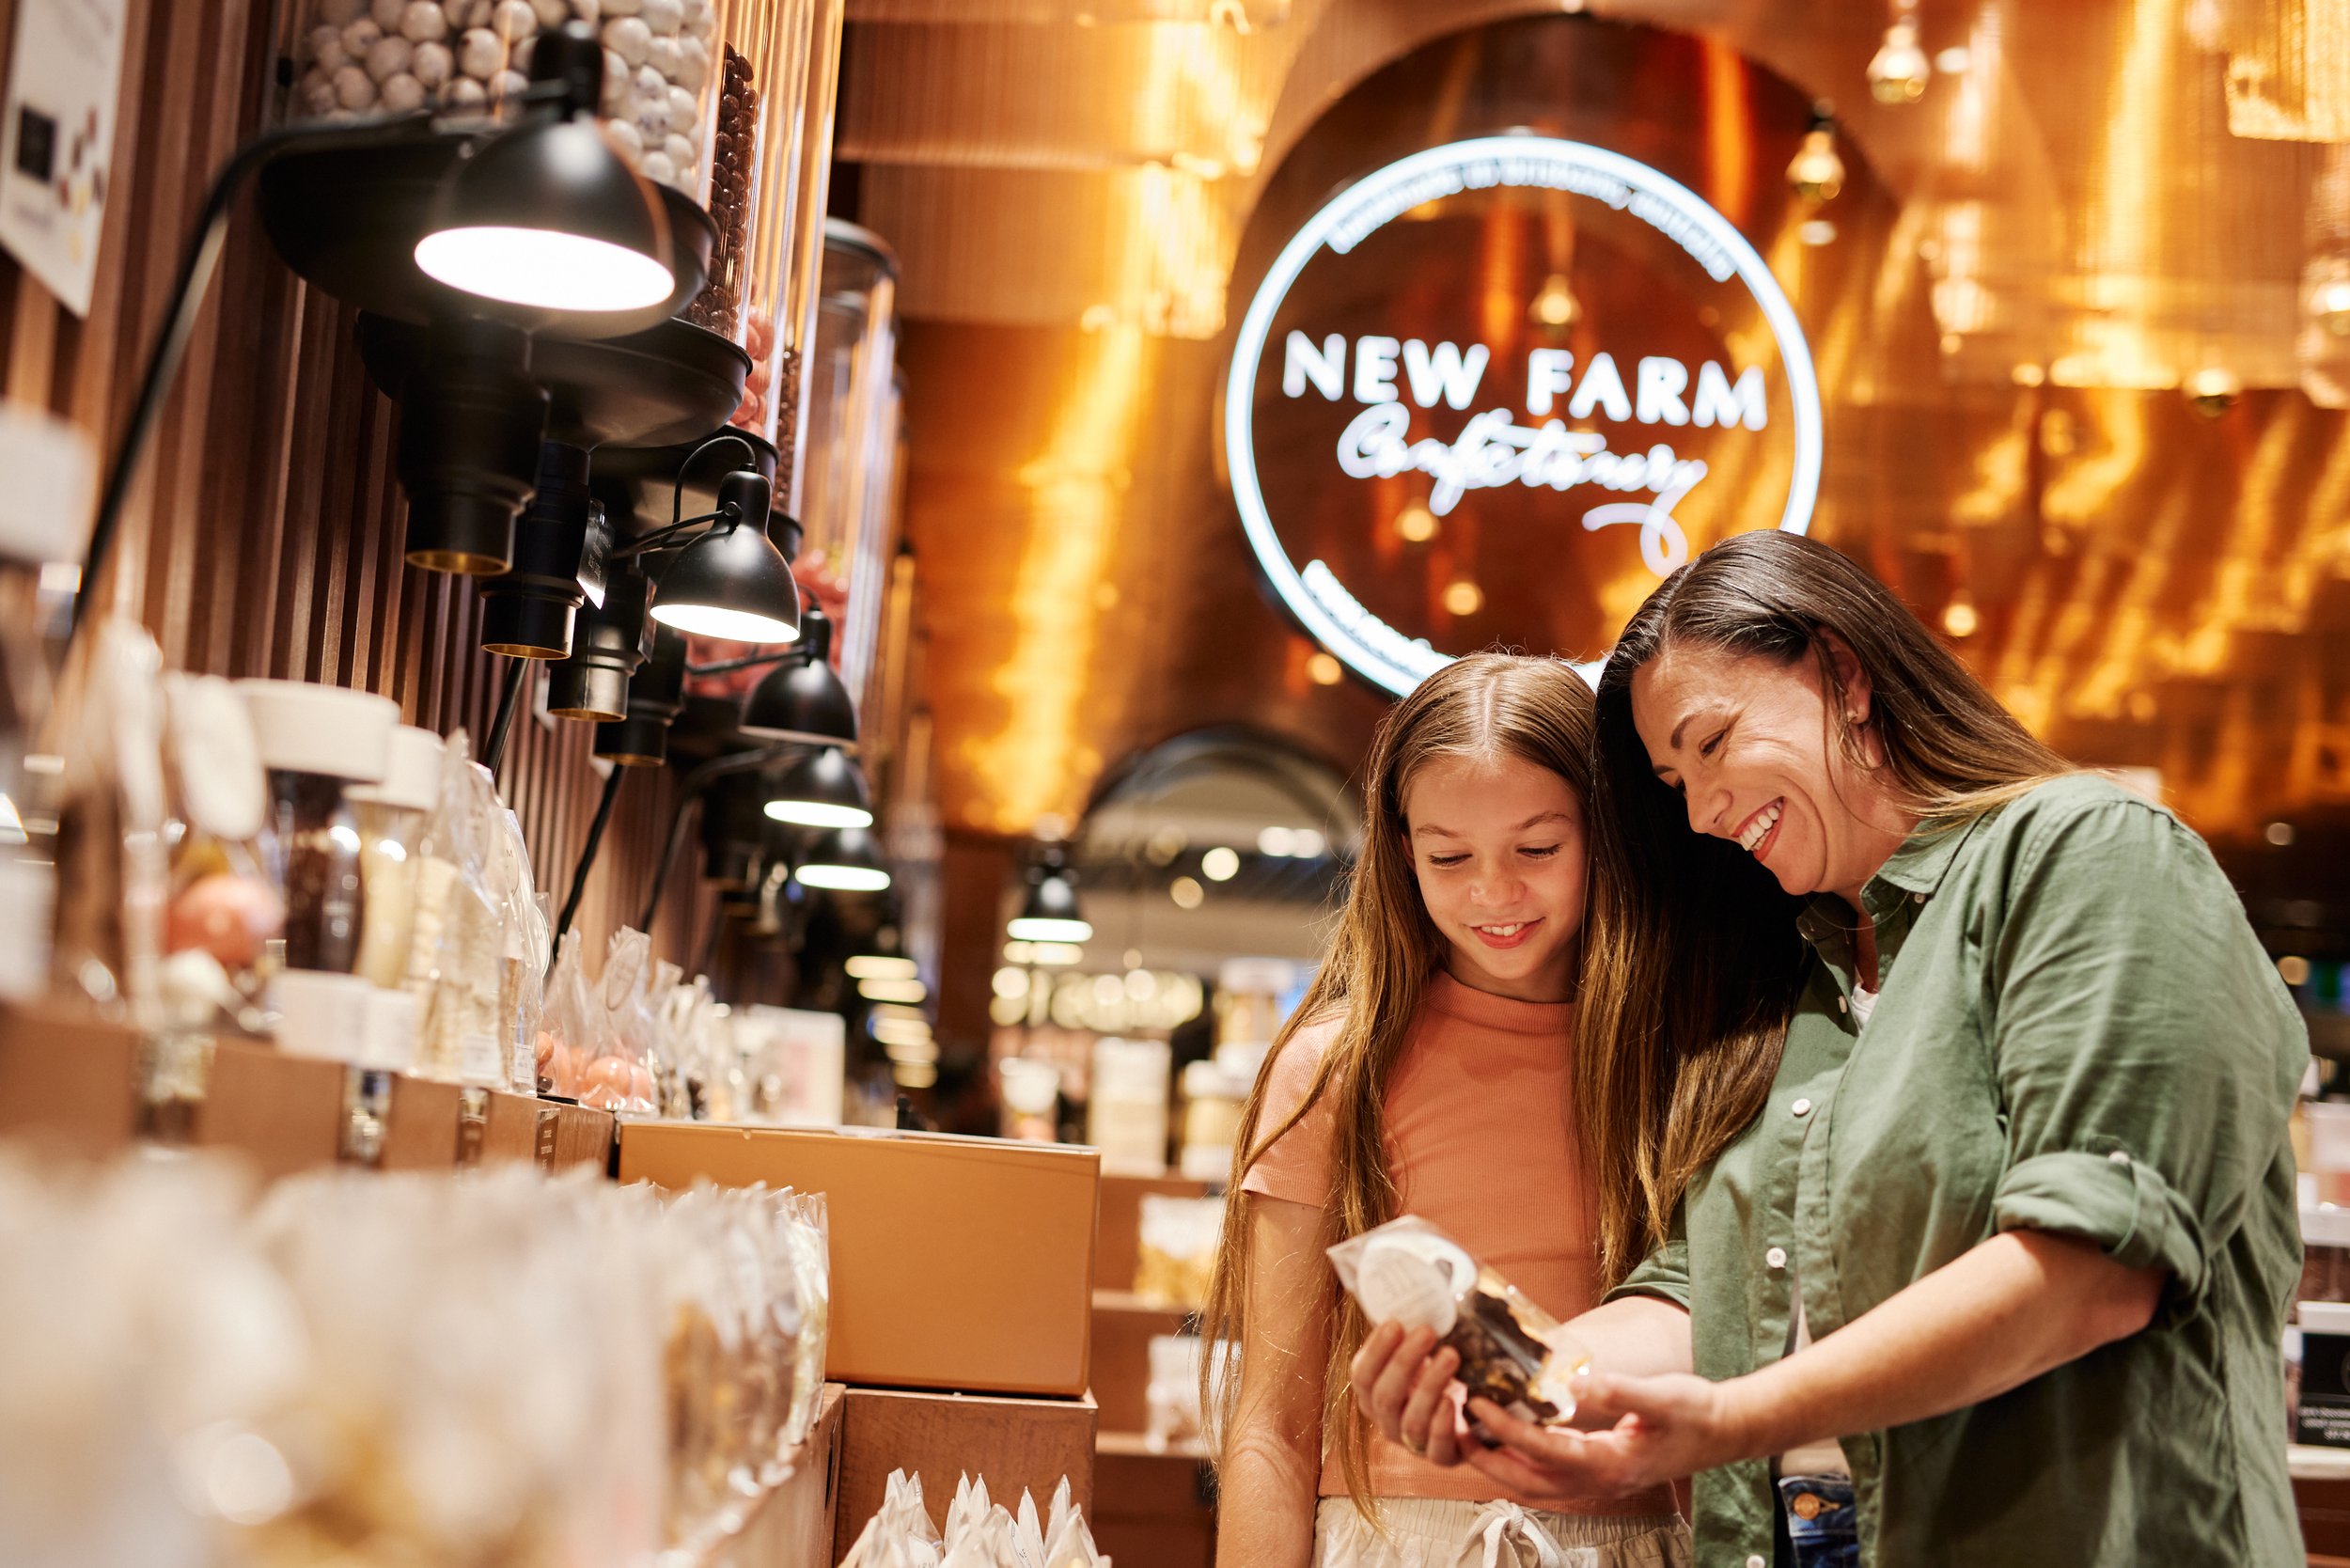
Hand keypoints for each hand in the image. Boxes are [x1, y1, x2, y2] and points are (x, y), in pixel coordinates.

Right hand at [1348, 1321, 1464, 1464]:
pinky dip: (1443, 1424)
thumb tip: (1418, 1274)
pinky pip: (1437, 1448)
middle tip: (1428, 1330)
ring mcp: (1412, 1443)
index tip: (1395, 1322)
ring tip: (1451, 1354)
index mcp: (1372, 1393)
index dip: (1376, 1351)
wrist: (1468, 1412)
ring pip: (1412, 1421)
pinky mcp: (1442, 1457)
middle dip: (1405, 1361)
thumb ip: (1409, 1324)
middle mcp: (1386, 1420)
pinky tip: (1454, 1400)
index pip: (1362, 1375)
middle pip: (1385, 1396)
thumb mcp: (1418, 1349)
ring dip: (1430, 1386)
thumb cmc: (1436, 1370)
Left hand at [1461, 1371, 1754, 1497]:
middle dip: (1487, 1458)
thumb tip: (1580, 1381)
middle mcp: (1599, 1479)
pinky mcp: (1598, 1470)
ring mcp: (1598, 1479)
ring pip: (1535, 1483)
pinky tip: (1506, 1432)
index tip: (1477, 1404)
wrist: (1722, 1431)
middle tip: (1452, 1427)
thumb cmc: (1696, 1412)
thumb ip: (1622, 1390)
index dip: (1508, 1428)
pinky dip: (1520, 1457)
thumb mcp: (1664, 1395)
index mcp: (1610, 1464)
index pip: (1545, 1451)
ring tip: (1468, 1431)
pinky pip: (1548, 1473)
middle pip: (1528, 1481)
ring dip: (1499, 1462)